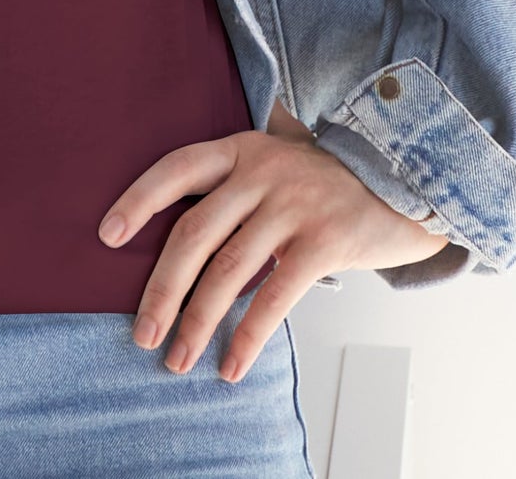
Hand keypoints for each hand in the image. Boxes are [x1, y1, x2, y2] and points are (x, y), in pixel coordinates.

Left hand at [96, 99, 449, 382]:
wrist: (408, 178)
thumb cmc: (326, 182)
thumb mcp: (274, 164)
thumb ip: (233, 189)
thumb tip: (177, 248)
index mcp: (240, 149)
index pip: (175, 169)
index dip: (139, 201)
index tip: (106, 236)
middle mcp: (261, 172)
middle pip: (194, 233)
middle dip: (162, 289)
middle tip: (141, 332)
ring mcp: (293, 205)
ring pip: (229, 270)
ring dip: (197, 321)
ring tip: (176, 357)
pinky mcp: (324, 240)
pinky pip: (275, 296)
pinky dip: (249, 335)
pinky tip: (231, 364)